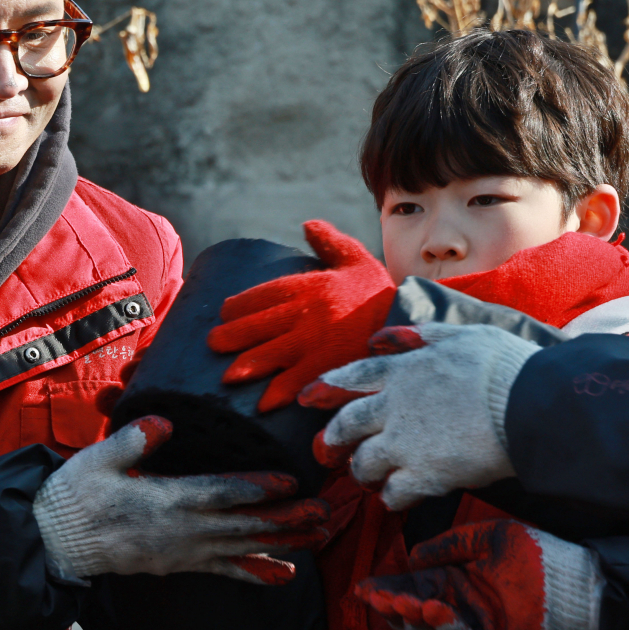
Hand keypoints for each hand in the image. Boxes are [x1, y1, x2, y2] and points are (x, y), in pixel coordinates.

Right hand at [33, 416, 329, 584]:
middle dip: (285, 519)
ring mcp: (182, 551)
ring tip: (317, 535)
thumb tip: (160, 423)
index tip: (290, 482)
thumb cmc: (77, 493)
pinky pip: (223, 570)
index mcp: (164, 501)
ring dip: (281, 542)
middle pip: (242, 525)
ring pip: (241, 548)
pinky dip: (256, 572)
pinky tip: (285, 573)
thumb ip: (132, 441)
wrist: (57, 539)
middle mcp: (180, 531)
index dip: (256, 488)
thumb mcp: (98, 458)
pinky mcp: (178, 563)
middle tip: (323, 511)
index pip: (219, 493)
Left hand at [207, 220, 394, 412]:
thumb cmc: (382, 293)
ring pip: (270, 354)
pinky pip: (297, 382)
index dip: (241, 304)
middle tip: (213, 344)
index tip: (225, 312)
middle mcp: (306, 314)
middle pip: (258, 325)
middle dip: (232, 335)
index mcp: (310, 286)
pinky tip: (263, 405)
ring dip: (246, 365)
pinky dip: (279, 393)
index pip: (264, 293)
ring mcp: (315, 343)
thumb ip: (330, 242)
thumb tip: (307, 224)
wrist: (415, 321)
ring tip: (228, 376)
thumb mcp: (357, 259)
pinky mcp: (329, 368)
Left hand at [298, 323, 537, 508]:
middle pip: (347, 424)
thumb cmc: (506, 367)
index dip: (328, 386)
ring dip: (361, 471)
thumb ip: (424, 334)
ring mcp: (405, 442)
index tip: (307, 396)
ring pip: (363, 462)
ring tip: (366, 479)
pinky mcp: (424, 475)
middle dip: (332, 439)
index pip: (354, 376)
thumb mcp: (464, 335)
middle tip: (324, 451)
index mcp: (404, 370)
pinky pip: (393, 492)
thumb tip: (389, 335)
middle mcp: (394, 406)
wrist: (531, 407)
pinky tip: (394, 500)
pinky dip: (390, 497)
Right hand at [355, 520, 602, 629]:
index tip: (364, 585)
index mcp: (452, 587)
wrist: (575, 582)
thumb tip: (413, 557)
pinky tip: (438, 611)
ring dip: (416, 619)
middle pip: (414, 616)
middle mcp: (458, 614)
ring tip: (403, 601)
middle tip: (375, 596)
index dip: (387, 589)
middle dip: (392, 607)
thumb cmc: (535, 557)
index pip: (411, 590)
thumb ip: (449, 545)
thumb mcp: (485, 539)